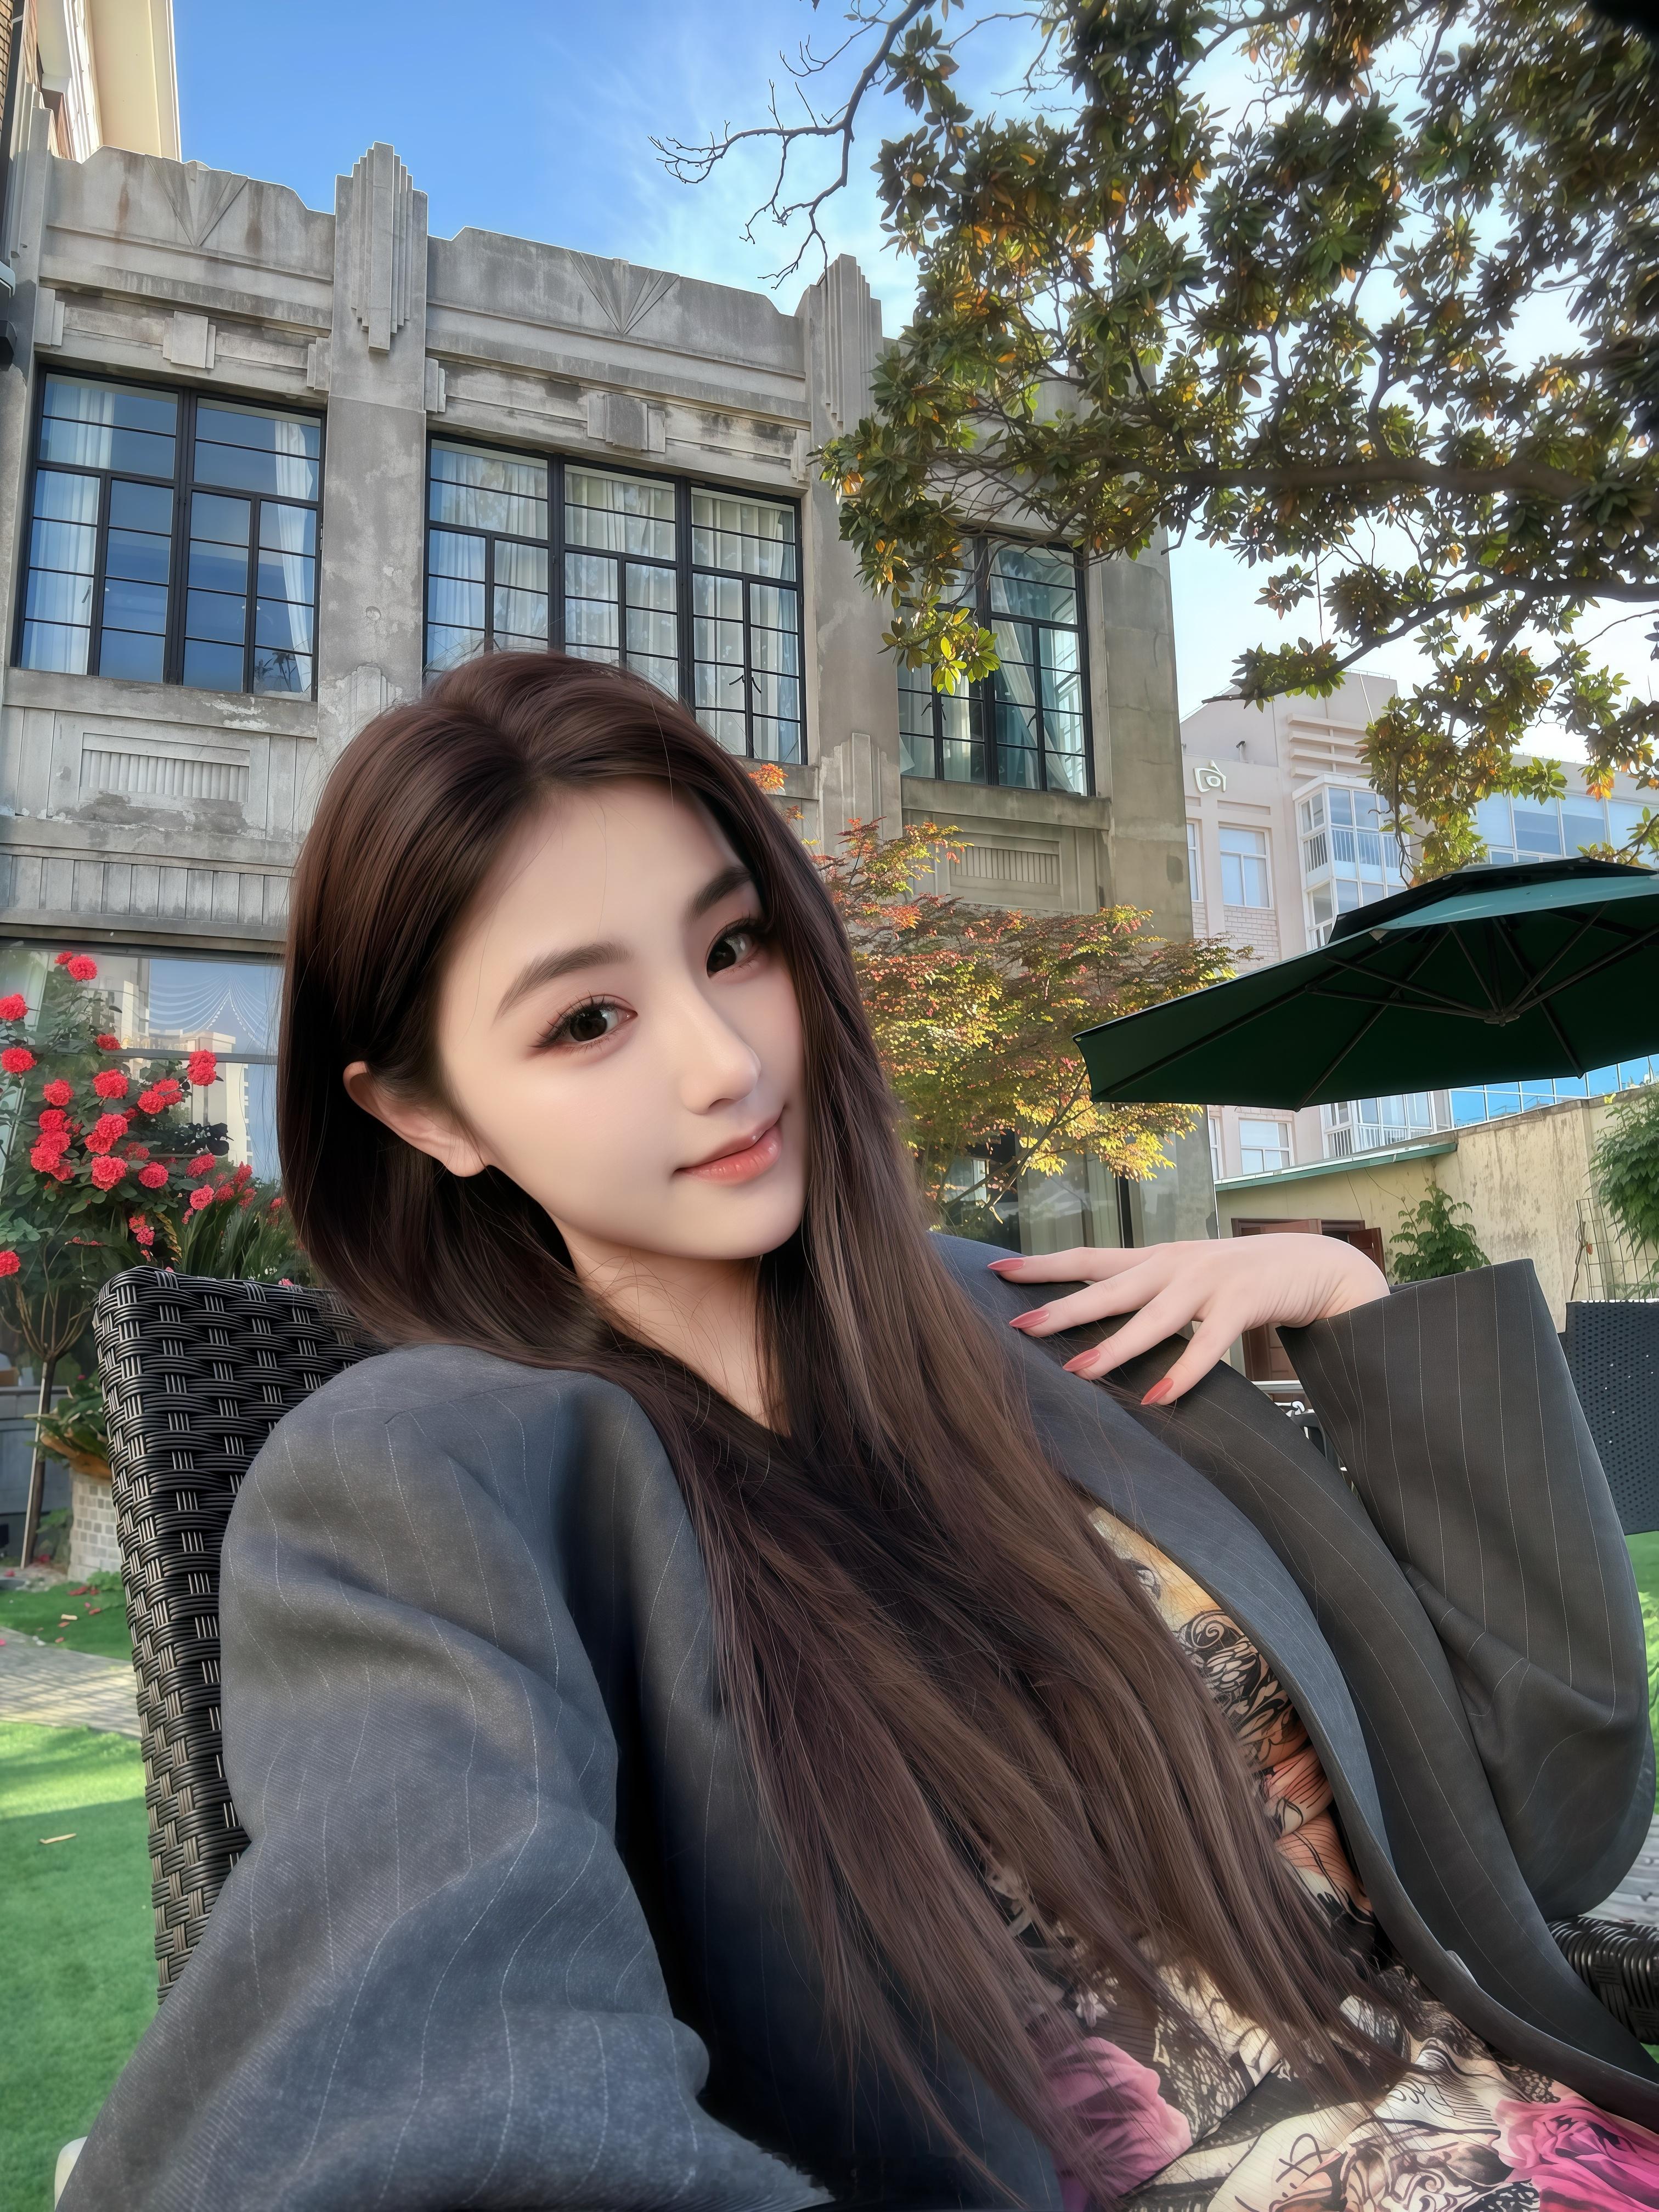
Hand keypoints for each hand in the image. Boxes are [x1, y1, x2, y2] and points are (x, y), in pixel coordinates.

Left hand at [986, 1235, 1389, 1404]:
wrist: (1314, 1264)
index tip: (996, 1270)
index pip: (1088, 1259)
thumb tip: (1091, 1318)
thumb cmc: (1241, 1278)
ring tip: (1077, 1371)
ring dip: (1114, 1347)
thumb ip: (1145, 1294)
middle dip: (1063, 1308)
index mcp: (1155, 1258)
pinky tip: (1158, 1397)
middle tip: (1020, 1326)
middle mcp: (1174, 1264)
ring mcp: (1208, 1281)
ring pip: (1152, 1318)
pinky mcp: (1243, 1303)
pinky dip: (1183, 1372)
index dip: (1043, 1266)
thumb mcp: (1185, 1278)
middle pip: (1109, 1287)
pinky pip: (1209, 1344)